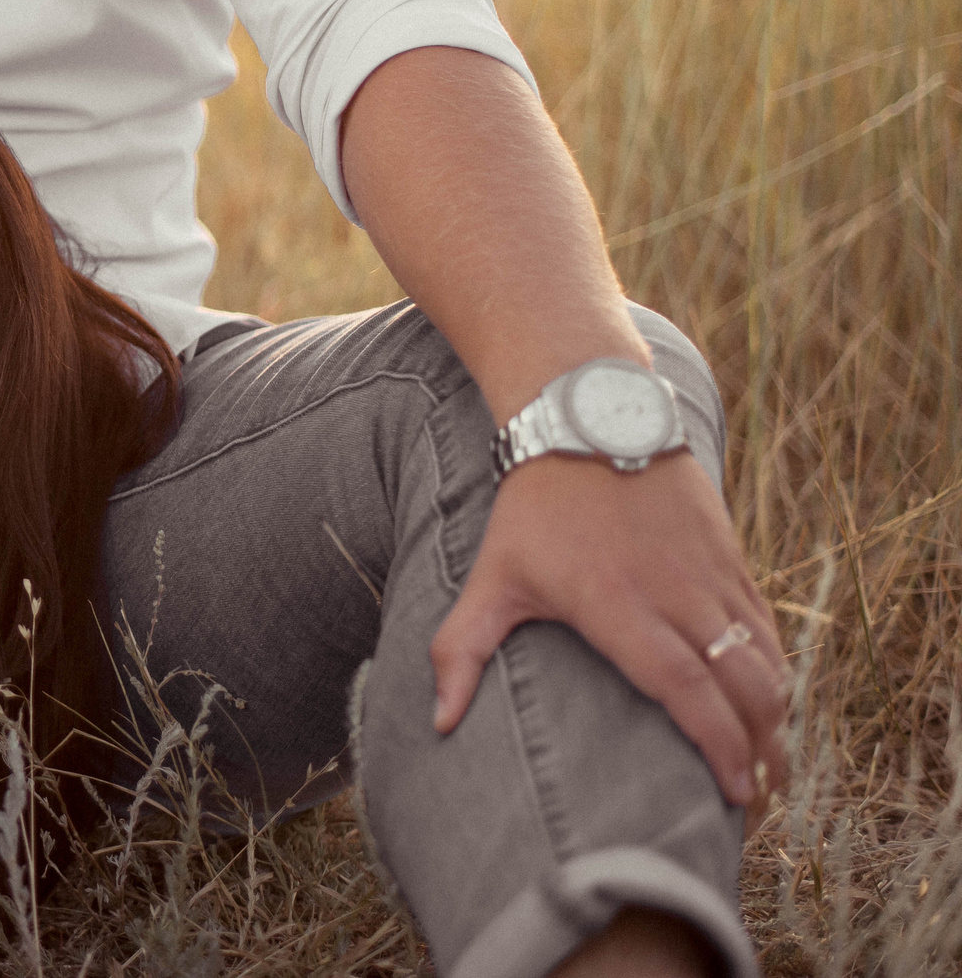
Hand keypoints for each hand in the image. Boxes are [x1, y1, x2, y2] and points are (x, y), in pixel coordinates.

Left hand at [431, 451, 789, 811]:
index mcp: (616, 602)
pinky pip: (766, 625)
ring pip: (765, 655)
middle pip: (741, 681)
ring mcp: (709, 571)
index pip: (682, 683)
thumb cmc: (533, 506)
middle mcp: (674, 590)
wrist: (589, 416)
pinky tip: (772, 705)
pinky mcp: (730, 556)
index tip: (733, 791)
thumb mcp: (491, 574)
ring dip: (777, 715)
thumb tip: (438, 721)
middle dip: (762, 746)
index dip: (716, 741)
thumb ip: (461, 647)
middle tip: (760, 799)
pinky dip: (777, 669)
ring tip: (773, 767)